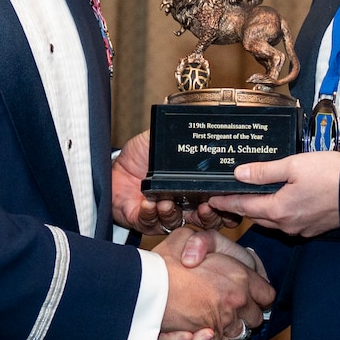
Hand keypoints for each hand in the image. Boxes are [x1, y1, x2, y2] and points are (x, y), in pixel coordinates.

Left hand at [113, 133, 239, 232]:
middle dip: (208, 215)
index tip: (224, 196)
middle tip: (204, 206)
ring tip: (167, 202)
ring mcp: (164, 214)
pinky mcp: (144, 220)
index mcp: (194, 186)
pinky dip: (151, 214)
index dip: (226, 203)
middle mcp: (183, 204)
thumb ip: (177, 132)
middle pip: (206, 219)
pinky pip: (151, 223)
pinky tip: (149, 204)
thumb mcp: (160, 139)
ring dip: (174, 213)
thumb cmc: (139, 155)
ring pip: (178, 223)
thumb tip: (194, 117)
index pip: (219, 200)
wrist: (113, 166)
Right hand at [153, 227, 268, 339]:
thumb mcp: (186, 237)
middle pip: (256, 318)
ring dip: (226, 331)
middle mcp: (238, 302)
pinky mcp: (208, 339)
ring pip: (238, 335)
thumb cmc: (164, 261)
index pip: (267, 295)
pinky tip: (197, 332)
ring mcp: (225, 322)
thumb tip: (206, 252)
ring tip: (209, 322)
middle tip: (227, 309)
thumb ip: (204, 242)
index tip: (247, 295)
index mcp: (241, 277)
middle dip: (244, 315)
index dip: (257, 295)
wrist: (145, 287)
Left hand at [215, 151, 339, 236]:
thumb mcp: (294, 165)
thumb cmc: (332, 176)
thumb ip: (265, 171)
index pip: (243, 206)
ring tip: (255, 197)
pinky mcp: (314, 228)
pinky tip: (284, 202)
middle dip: (242, 207)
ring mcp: (301, 228)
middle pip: (256, 216)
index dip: (226, 201)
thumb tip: (239, 174)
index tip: (211, 199)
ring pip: (273, 221)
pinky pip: (289, 223)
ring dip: (262, 211)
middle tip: (231, 195)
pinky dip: (280, 213)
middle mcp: (287, 224)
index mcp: (278, 209)